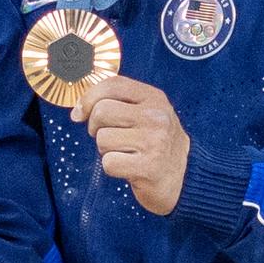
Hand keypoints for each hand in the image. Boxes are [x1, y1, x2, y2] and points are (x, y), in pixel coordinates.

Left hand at [74, 76, 190, 215]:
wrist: (185, 177)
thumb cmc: (157, 144)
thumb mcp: (146, 114)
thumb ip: (117, 103)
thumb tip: (78, 111)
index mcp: (154, 98)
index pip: (113, 84)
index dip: (89, 97)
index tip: (80, 113)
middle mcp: (156, 117)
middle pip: (102, 112)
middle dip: (95, 128)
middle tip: (110, 137)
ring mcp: (154, 142)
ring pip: (102, 139)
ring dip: (106, 150)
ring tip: (125, 153)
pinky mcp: (149, 167)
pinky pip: (108, 163)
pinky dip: (112, 168)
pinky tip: (129, 168)